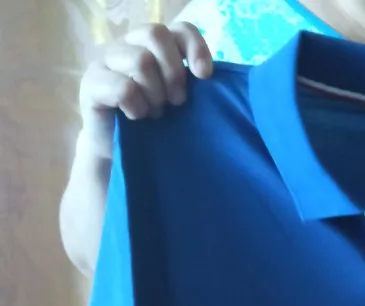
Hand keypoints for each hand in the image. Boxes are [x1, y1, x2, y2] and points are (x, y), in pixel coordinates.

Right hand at [78, 22, 212, 159]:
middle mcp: (128, 45)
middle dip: (173, 72)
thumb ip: (190, 84)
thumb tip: (210, 76)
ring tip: (154, 113)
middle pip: (155, 33)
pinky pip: (123, 87)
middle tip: (176, 102)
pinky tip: (136, 116)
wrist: (118, 153)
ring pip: (140, 60)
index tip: (205, 76)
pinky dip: (137, 106)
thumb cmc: (153, 127)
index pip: (178, 29)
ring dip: (154, 93)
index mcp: (153, 47)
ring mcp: (106, 61)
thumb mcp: (177, 103)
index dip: (195, 47)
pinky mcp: (91, 83)